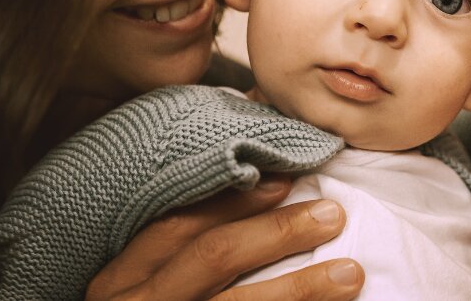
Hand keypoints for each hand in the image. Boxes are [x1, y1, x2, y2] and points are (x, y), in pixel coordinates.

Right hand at [86, 176, 363, 300]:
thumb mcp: (151, 287)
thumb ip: (184, 255)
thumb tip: (269, 195)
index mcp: (121, 280)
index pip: (179, 226)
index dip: (234, 201)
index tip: (286, 183)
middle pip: (214, 257)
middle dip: (277, 233)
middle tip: (332, 215)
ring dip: (301, 288)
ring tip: (349, 273)